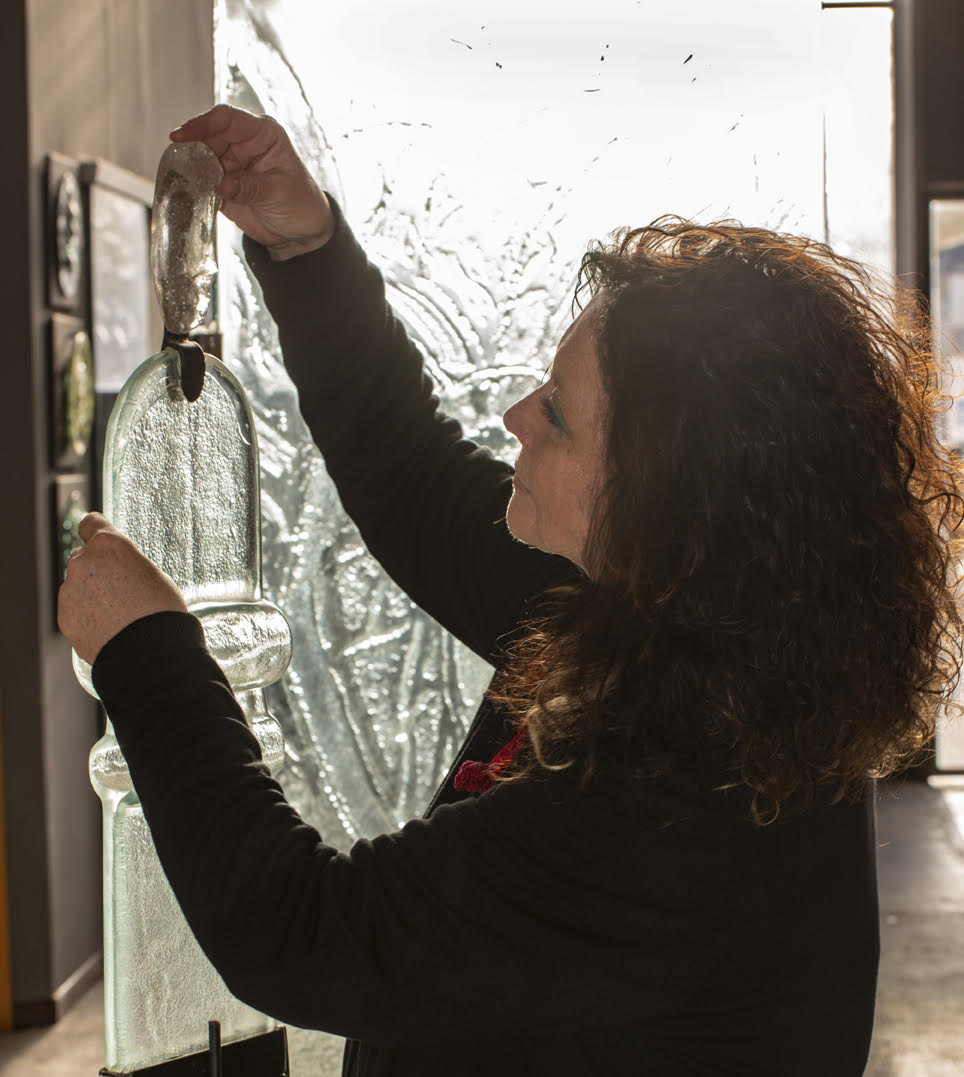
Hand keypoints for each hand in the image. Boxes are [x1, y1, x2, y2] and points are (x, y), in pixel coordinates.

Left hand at [58, 513, 187, 665]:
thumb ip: (128, 564)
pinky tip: (108, 627)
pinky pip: (74, 610)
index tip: (97, 535)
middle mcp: (83, 562)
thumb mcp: (153, 574)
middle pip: (85, 558)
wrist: (150, 653)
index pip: (91, 524)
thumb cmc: (161, 612)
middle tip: (121, 590)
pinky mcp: (64, 617)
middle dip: (98, 570)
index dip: (97, 530)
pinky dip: (86, 615)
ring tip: (117, 615)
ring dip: (91, 594)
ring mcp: (70, 591)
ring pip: (78, 586)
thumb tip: (120, 569)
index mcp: (109, 545)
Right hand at [170, 104, 334, 258]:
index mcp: (262, 134)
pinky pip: (201, 181)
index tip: (182, 135)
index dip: (202, 124)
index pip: (226, 119)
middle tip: (182, 165)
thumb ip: (249, 187)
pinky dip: (194, 186)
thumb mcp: (279, 193)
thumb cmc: (301, 204)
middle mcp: (243, 144)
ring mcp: (231, 164)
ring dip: (192, 169)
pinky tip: (192, 193)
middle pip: (208, 136)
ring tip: (190, 182)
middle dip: (193, 149)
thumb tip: (222, 184)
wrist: (301, 232)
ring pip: (200, 158)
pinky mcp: (222, 184)